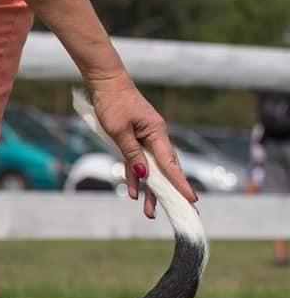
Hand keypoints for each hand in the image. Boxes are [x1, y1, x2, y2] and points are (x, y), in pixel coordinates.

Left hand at [88, 72, 196, 217]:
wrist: (106, 84)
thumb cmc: (113, 104)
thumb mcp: (120, 131)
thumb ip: (131, 154)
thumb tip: (145, 176)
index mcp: (157, 134)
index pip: (171, 164)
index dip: (180, 184)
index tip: (191, 199)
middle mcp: (155, 137)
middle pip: (163, 170)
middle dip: (165, 193)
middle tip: (170, 213)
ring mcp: (145, 139)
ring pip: (149, 169)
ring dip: (148, 190)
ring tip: (149, 211)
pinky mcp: (134, 140)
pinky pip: (137, 162)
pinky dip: (135, 177)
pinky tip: (134, 192)